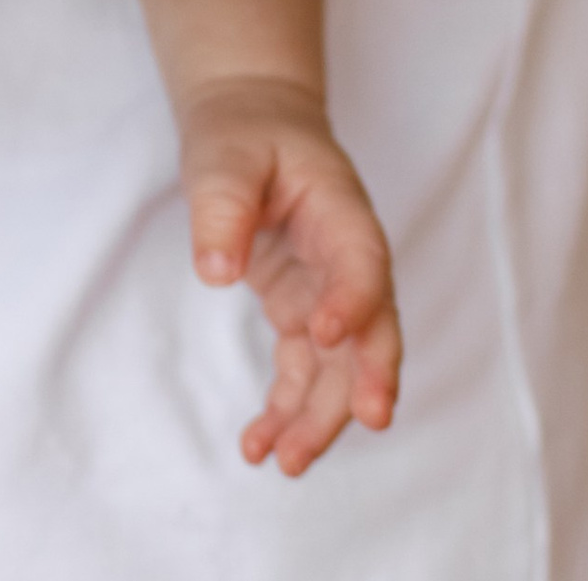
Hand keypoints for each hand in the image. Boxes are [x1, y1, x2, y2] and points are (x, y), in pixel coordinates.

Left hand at [178, 73, 401, 475]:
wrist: (252, 124)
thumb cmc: (245, 133)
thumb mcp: (226, 154)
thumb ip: (222, 206)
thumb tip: (215, 272)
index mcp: (342, 212)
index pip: (362, 263)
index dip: (353, 301)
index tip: (324, 335)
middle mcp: (347, 261)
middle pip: (372, 330)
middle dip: (366, 381)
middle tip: (361, 425)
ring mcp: (327, 293)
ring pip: (340, 368)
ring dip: (320, 417)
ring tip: (285, 462)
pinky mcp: (302, 314)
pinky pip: (303, 372)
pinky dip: (287, 410)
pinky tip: (259, 445)